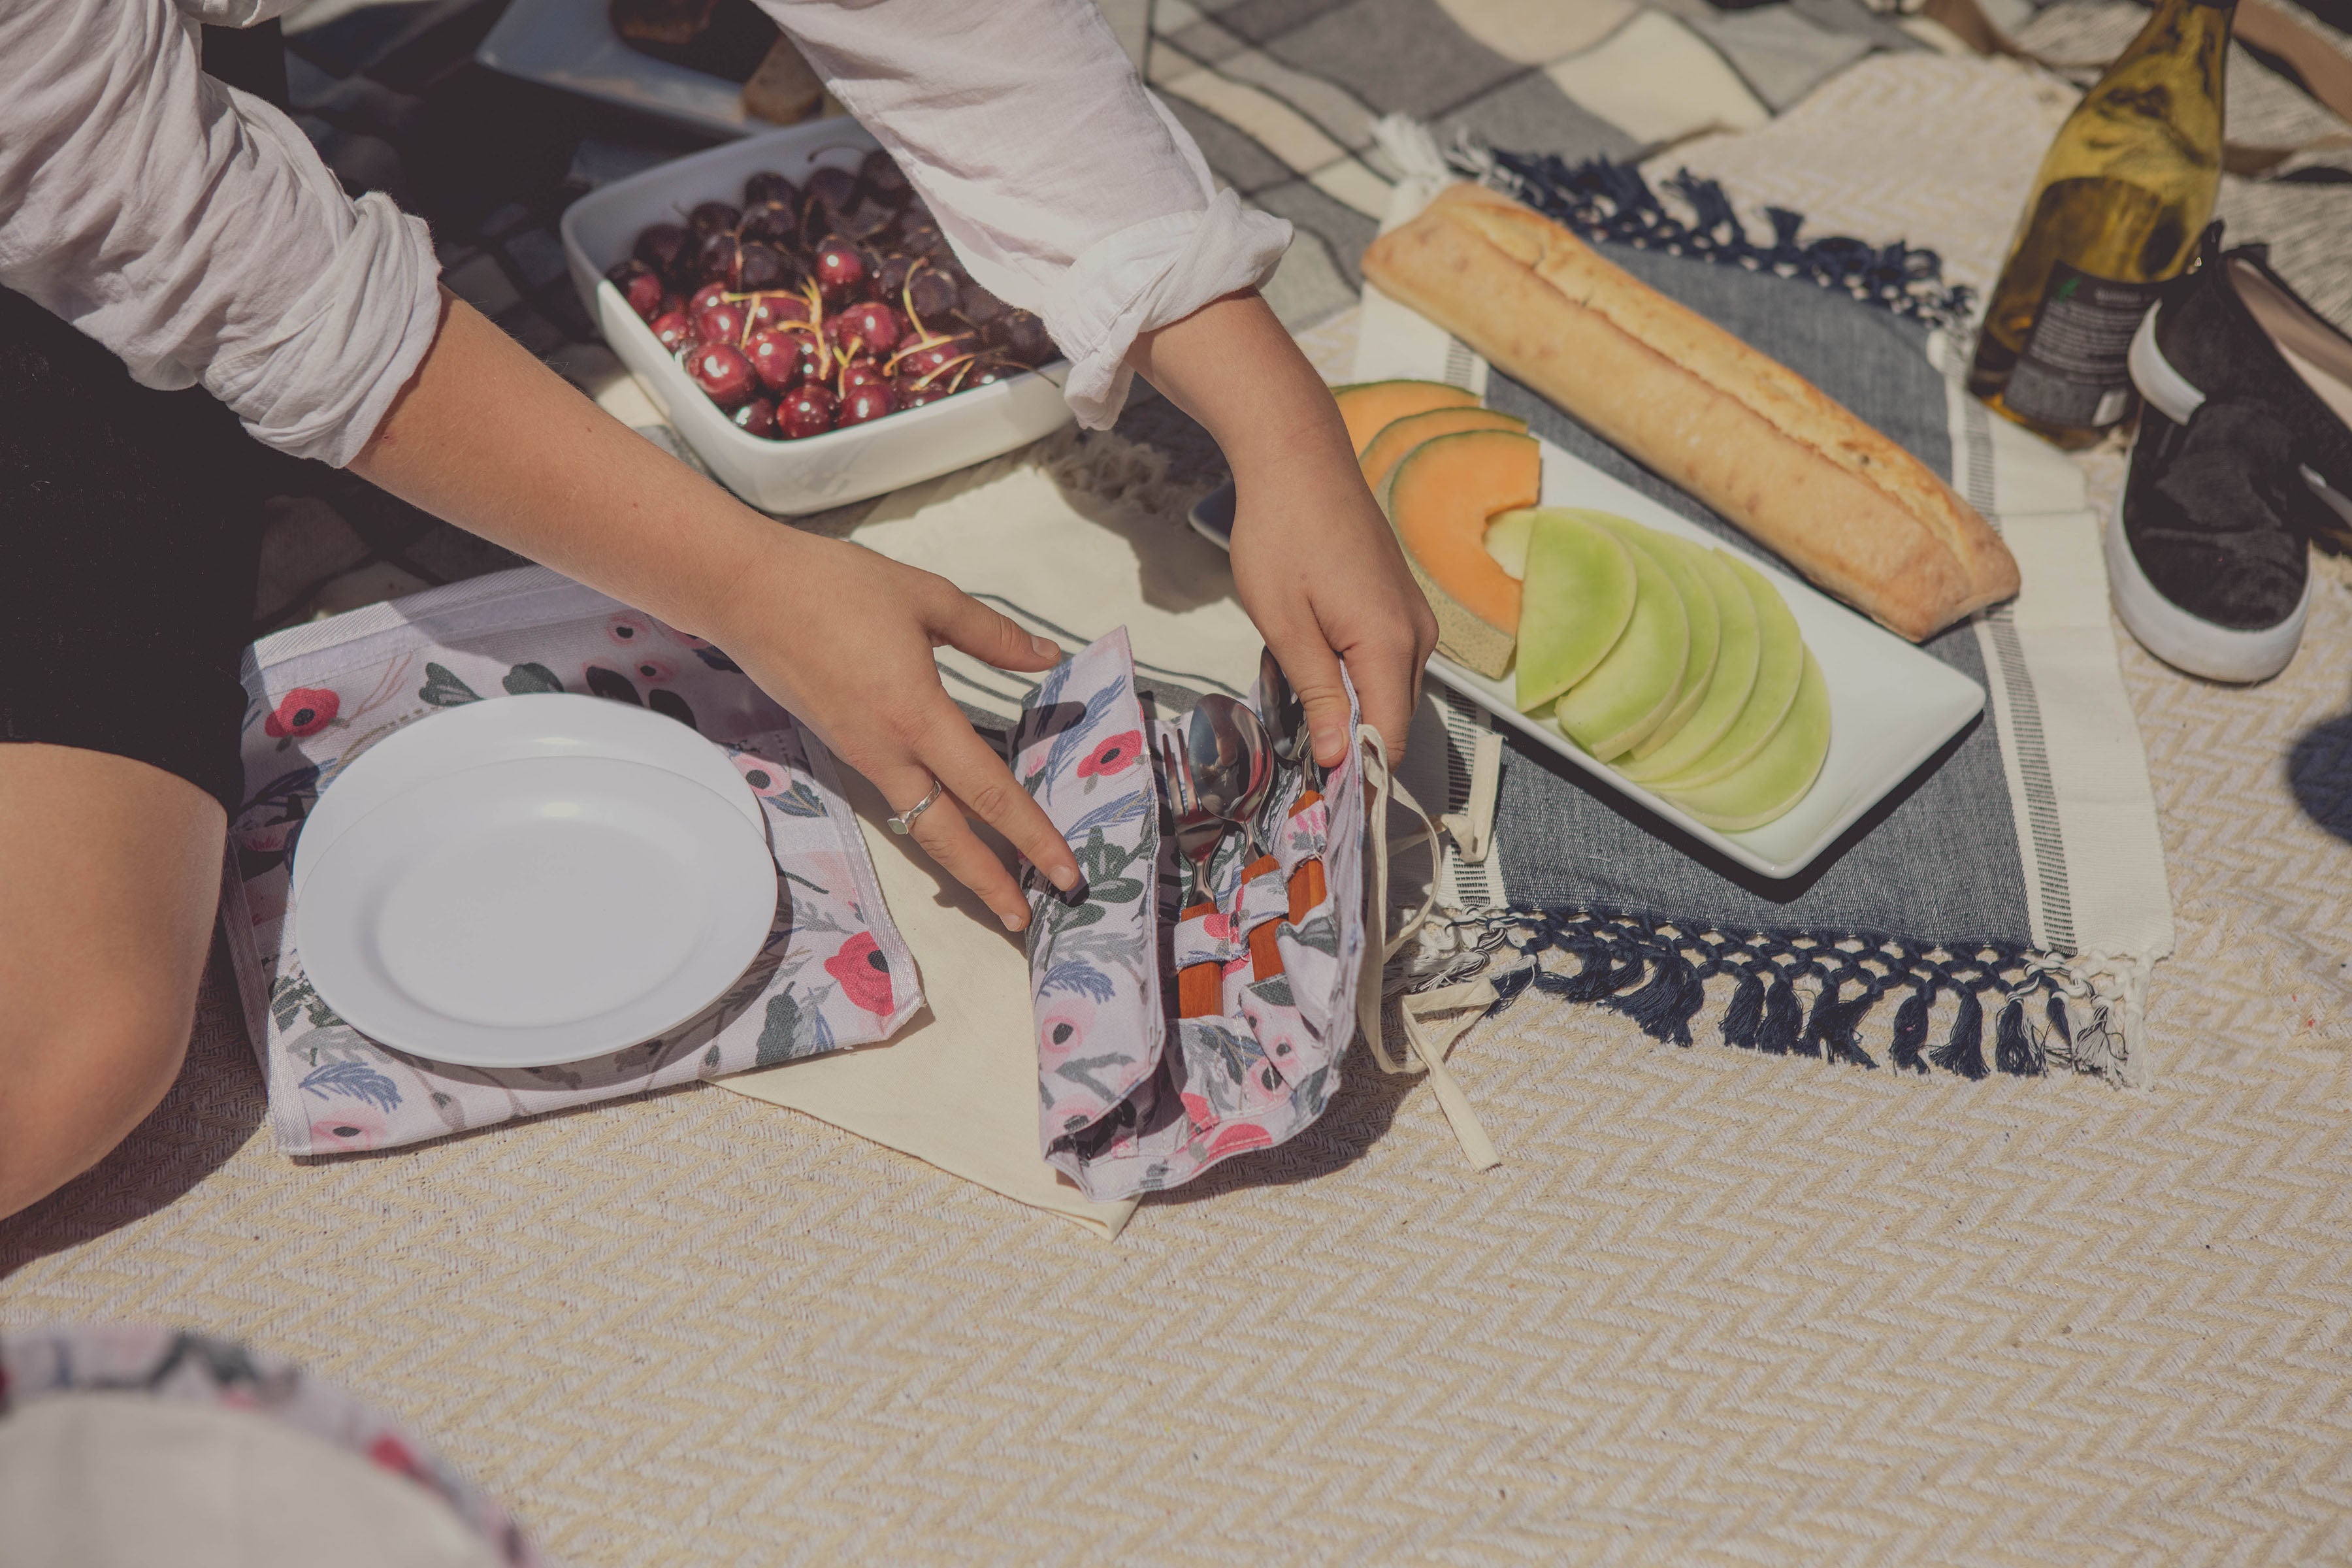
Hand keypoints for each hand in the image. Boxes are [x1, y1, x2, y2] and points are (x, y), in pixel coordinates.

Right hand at [710, 533, 1083, 930]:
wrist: (743, 592)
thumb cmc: (834, 586)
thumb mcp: (926, 597)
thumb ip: (991, 634)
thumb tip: (1047, 655)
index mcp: (917, 714)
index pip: (989, 791)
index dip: (1032, 835)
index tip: (1065, 871)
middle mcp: (888, 751)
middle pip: (946, 837)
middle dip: (989, 884)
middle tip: (1026, 923)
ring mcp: (860, 755)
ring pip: (919, 825)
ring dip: (960, 862)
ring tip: (997, 890)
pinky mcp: (843, 747)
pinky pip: (897, 798)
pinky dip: (931, 822)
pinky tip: (954, 824)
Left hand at [1226, 443, 1436, 769]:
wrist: (1298, 458)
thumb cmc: (1282, 534)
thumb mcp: (1285, 626)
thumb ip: (1319, 696)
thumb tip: (1340, 758)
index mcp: (1389, 645)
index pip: (1389, 739)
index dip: (1358, 775)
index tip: (1319, 797)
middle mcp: (1417, 634)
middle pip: (1390, 718)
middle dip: (1347, 738)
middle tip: (1288, 736)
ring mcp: (1415, 616)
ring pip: (1387, 690)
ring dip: (1345, 702)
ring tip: (1290, 679)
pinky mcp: (1402, 603)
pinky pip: (1384, 660)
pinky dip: (1351, 671)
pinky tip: (1308, 649)